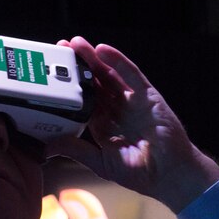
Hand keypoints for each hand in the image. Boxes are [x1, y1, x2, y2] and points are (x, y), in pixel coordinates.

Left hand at [45, 37, 218, 213]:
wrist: (171, 174)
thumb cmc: (140, 173)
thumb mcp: (101, 163)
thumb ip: (77, 151)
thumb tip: (47, 147)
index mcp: (103, 125)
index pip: (82, 100)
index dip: (68, 87)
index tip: (51, 75)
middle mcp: (116, 110)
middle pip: (93, 82)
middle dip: (77, 66)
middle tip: (60, 49)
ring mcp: (132, 101)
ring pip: (109, 74)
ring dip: (93, 58)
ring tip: (76, 43)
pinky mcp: (147, 95)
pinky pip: (131, 74)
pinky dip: (118, 61)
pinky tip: (103, 50)